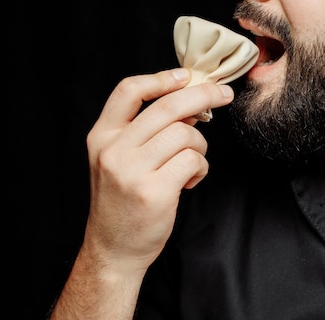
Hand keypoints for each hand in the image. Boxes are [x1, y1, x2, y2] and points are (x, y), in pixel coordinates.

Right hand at [83, 67, 233, 275]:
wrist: (113, 248)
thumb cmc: (121, 201)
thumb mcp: (119, 159)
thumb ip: (146, 131)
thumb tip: (188, 102)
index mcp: (101, 137)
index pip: (128, 91)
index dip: (160, 78)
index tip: (185, 76)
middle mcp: (113, 150)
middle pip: (166, 107)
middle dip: (203, 95)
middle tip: (222, 94)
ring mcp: (132, 171)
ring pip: (184, 134)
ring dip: (200, 145)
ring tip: (192, 162)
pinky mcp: (154, 192)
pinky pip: (192, 161)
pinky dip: (200, 168)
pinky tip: (189, 181)